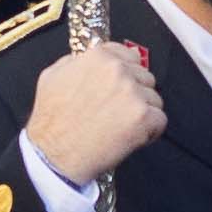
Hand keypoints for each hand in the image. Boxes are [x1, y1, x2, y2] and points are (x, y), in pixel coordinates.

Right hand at [22, 42, 163, 196]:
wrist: (54, 155)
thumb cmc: (51, 120)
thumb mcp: (52, 76)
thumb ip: (75, 61)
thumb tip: (93, 57)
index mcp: (99, 57)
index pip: (129, 56)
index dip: (126, 75)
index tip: (120, 88)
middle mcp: (118, 71)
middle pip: (145, 77)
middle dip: (135, 93)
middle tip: (117, 112)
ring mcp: (133, 93)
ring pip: (154, 99)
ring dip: (143, 113)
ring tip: (121, 127)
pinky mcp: (143, 118)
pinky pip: (160, 120)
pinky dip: (150, 132)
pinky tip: (130, 137)